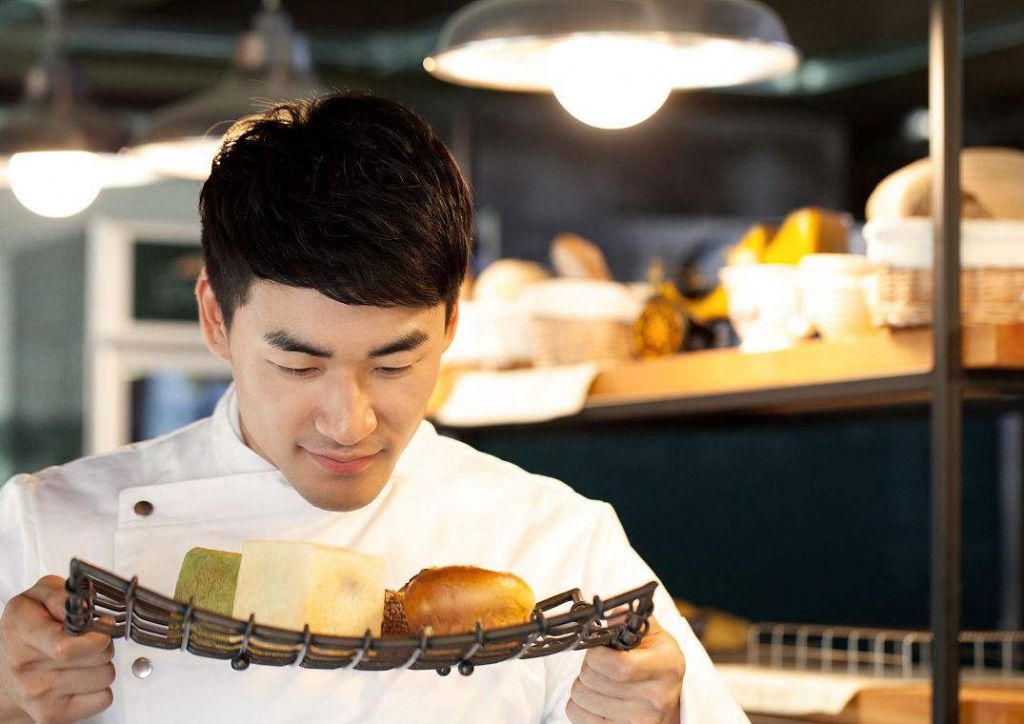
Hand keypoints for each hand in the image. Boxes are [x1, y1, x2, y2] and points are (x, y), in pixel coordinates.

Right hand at [0, 576, 114, 722]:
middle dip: (104, 644)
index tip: (103, 627)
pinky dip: (100, 689)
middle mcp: (26, 666)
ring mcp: (38, 695)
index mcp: (21, 631)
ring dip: (102, 665)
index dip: (96, 637)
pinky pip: (102, 699)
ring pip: (105, 677)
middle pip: (97, 658)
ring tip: (83, 660)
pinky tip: (82, 679)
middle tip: (89, 640)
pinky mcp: (51, 715)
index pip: (67, 647)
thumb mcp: (36, 598)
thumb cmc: (25, 631)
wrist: (3, 672)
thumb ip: (60, 594)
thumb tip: (86, 607)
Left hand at [567, 615, 684, 723]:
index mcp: (667, 665)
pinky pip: (577, 716)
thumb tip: (599, 611)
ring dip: (581, 685)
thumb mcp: (650, 633)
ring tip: (598, 680)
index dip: (596, 655)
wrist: (669, 696)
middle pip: (594, 682)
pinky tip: (595, 697)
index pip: (619, 667)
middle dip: (587, 666)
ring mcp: (642, 721)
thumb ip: (625, 618)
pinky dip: (578, 704)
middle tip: (598, 663)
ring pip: (581, 699)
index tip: (597, 648)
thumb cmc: (654, 659)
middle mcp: (658, 697)